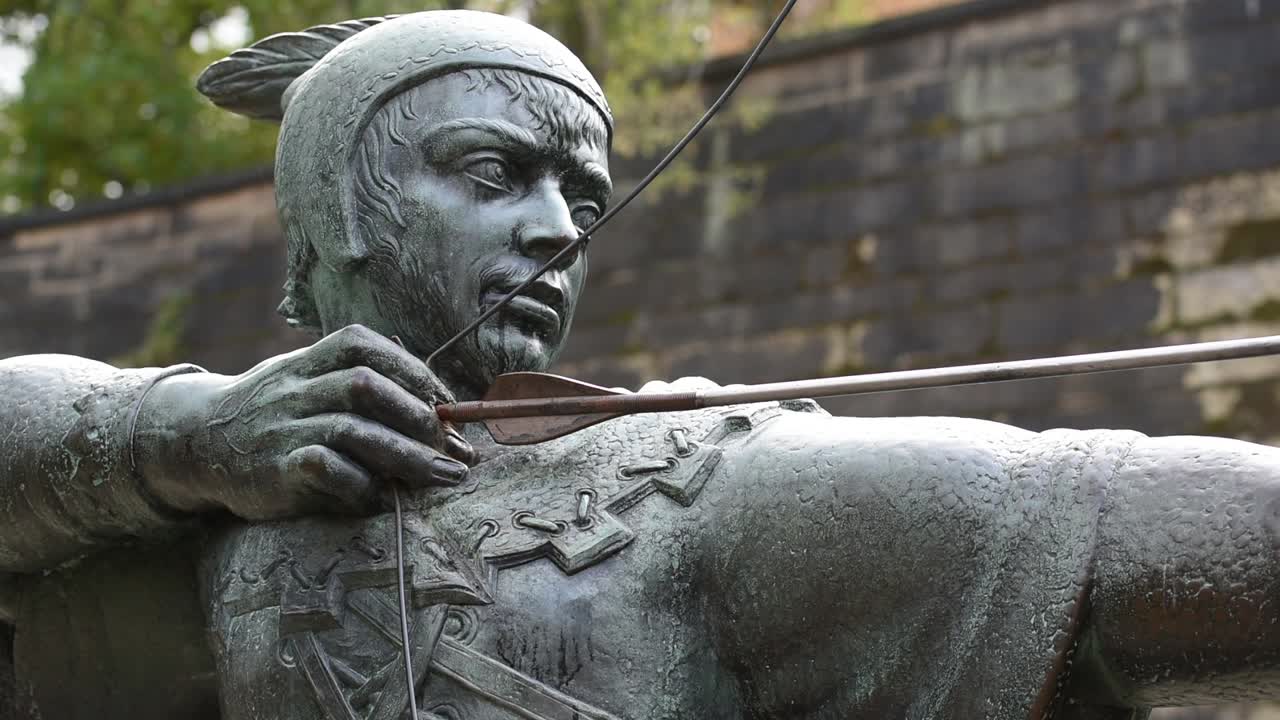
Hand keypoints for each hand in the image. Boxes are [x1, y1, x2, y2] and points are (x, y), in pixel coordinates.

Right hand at [135, 324, 473, 519]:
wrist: (195, 441)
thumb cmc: (276, 413)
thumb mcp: (309, 381)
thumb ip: (365, 386)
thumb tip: (441, 414)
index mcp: (308, 359)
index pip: (364, 346)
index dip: (412, 371)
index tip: (446, 402)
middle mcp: (295, 388)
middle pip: (365, 386)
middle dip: (418, 416)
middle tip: (452, 447)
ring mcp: (283, 427)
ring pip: (353, 430)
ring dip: (408, 456)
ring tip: (444, 476)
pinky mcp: (275, 470)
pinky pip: (326, 470)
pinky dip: (362, 485)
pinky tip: (383, 499)